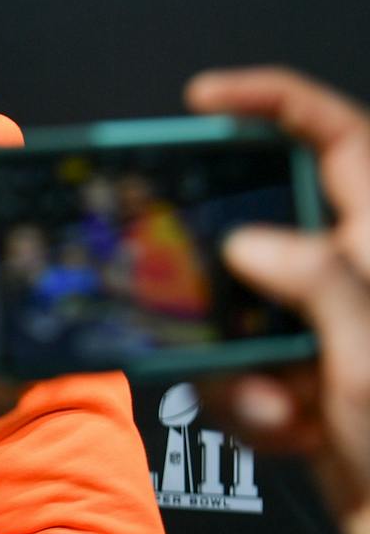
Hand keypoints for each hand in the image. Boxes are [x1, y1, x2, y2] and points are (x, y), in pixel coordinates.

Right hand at [187, 67, 369, 533]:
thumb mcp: (369, 361)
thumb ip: (315, 284)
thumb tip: (250, 242)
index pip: (339, 141)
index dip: (274, 102)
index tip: (203, 99)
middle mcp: (360, 281)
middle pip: (266, 231)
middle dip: (222, 271)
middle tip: (183, 285)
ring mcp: (334, 335)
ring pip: (241, 314)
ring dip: (236, 364)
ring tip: (274, 405)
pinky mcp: (310, 387)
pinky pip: (243, 374)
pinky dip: (249, 407)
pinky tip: (288, 433)